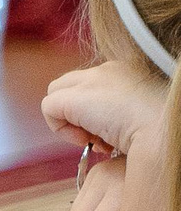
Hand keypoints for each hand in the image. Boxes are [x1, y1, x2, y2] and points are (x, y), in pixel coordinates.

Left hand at [43, 60, 164, 155]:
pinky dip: (60, 129)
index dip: (93, 112)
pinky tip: (86, 140)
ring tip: (96, 140)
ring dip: (70, 122)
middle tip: (98, 137)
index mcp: (127, 72)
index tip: (110, 133)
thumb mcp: (140, 115)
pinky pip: (48, 109)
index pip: (94, 86)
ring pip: (57, 95)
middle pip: (71, 87)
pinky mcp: (74, 96)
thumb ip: (118, 113)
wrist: (164, 129)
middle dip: (77, 114)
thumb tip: (102, 130)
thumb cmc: (160, 128)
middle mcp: (108, 70)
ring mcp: (91, 80)